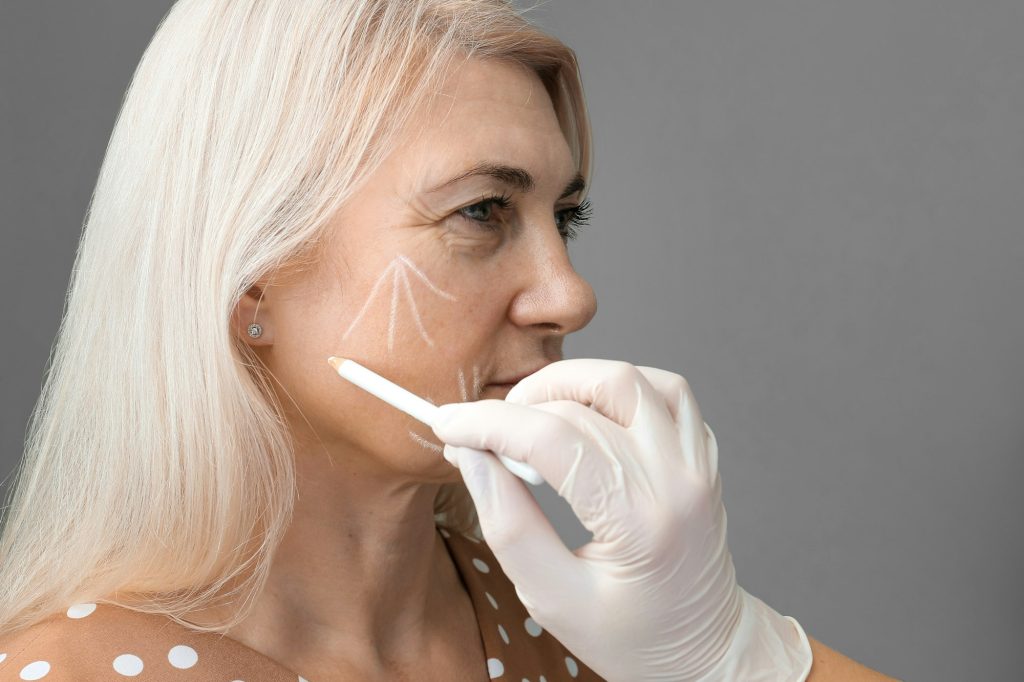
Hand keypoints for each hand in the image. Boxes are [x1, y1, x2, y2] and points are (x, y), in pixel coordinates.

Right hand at [431, 358, 811, 681]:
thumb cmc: (630, 634)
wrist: (703, 647)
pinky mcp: (701, 451)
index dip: (489, 424)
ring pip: (627, 378)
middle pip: (584, 404)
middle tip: (486, 436)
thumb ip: (508, 523)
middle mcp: (676, 479)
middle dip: (518, 407)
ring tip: (533, 417)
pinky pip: (663, 388)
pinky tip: (588, 411)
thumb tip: (472, 455)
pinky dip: (617, 386)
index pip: (552, 440)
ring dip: (568, 382)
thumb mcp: (552, 597)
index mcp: (639, 522)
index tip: (448, 424)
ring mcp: (695, 460)